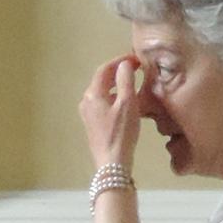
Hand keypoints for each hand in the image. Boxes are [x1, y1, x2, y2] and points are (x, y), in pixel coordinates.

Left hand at [79, 56, 151, 176]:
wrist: (112, 163)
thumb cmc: (121, 133)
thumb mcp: (128, 104)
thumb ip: (126, 80)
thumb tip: (124, 64)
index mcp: (93, 94)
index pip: (105, 69)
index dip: (120, 61)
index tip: (136, 58)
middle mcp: (86, 101)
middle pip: (102, 79)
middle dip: (118, 71)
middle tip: (136, 68)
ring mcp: (87, 113)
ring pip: (103, 91)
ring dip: (117, 84)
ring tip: (133, 82)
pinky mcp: (92, 123)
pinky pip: (103, 102)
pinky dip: (114, 96)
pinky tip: (125, 101)